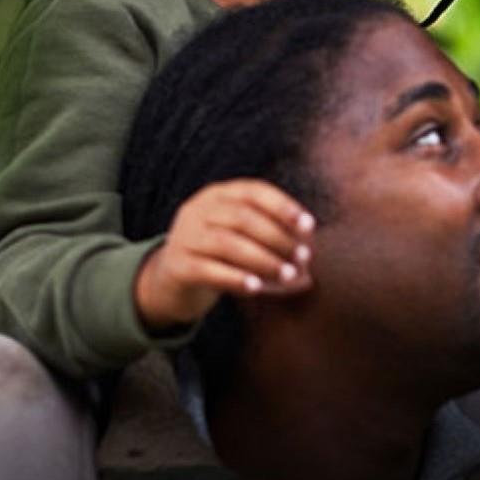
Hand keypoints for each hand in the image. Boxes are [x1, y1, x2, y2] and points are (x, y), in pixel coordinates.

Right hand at [134, 179, 315, 332]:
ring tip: (287, 275)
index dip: (282, 206)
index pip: (253, 191)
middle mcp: (198, 210)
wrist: (170, 280)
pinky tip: (256, 288)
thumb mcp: (239, 235)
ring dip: (262, 259)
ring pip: (226, 243)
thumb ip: (269, 234)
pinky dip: (234, 278)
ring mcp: (184, 236)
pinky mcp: (177, 266)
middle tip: (303, 258)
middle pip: (242, 217)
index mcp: (217, 194)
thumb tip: (308, 246)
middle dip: (277, 237)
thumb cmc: (218, 254)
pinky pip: (208, 270)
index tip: (308, 226)